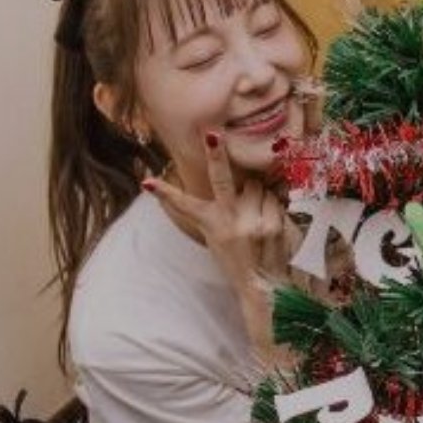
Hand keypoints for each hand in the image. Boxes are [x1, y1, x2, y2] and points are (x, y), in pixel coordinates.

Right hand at [144, 130, 290, 286]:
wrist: (263, 287)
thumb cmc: (237, 260)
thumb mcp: (216, 238)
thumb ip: (218, 212)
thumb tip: (231, 182)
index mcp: (211, 225)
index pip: (185, 205)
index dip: (165, 192)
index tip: (148, 182)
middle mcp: (231, 222)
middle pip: (222, 180)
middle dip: (216, 155)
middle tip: (213, 135)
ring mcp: (253, 221)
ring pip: (255, 186)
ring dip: (256, 193)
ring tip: (255, 214)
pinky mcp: (274, 224)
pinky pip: (273, 199)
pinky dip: (271, 205)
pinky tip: (268, 221)